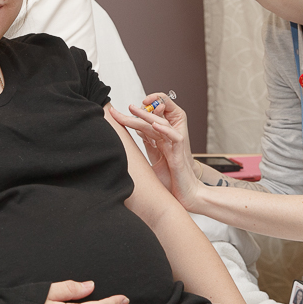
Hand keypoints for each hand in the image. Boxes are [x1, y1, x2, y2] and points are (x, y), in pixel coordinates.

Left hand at [108, 94, 201, 209]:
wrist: (187, 195)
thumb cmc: (171, 184)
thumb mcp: (152, 167)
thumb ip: (143, 157)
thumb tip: (127, 152)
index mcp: (160, 144)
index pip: (144, 127)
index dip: (130, 120)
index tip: (115, 116)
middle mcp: (166, 142)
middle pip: (152, 122)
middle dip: (136, 113)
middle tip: (121, 108)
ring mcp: (174, 146)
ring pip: (163, 125)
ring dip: (148, 116)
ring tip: (134, 109)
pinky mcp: (180, 154)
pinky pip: (175, 138)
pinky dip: (165, 130)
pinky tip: (154, 125)